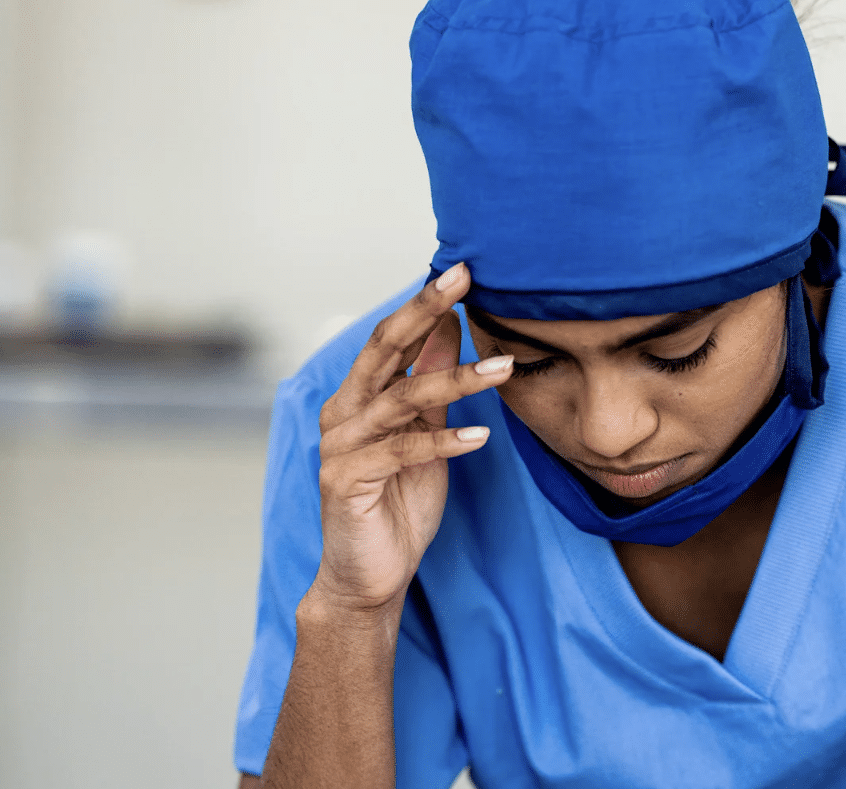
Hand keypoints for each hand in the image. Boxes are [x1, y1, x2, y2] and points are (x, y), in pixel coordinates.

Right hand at [308, 263, 512, 613]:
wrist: (369, 576)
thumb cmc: (399, 503)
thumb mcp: (424, 434)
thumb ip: (430, 382)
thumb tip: (449, 324)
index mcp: (358, 396)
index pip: (391, 337)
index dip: (423, 302)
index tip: (463, 269)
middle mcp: (343, 413)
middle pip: (384, 350)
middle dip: (424, 311)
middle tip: (464, 280)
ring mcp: (341, 446)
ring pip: (401, 400)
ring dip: (457, 381)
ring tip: (505, 369)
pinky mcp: (347, 482)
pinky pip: (401, 453)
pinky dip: (443, 443)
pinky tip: (480, 437)